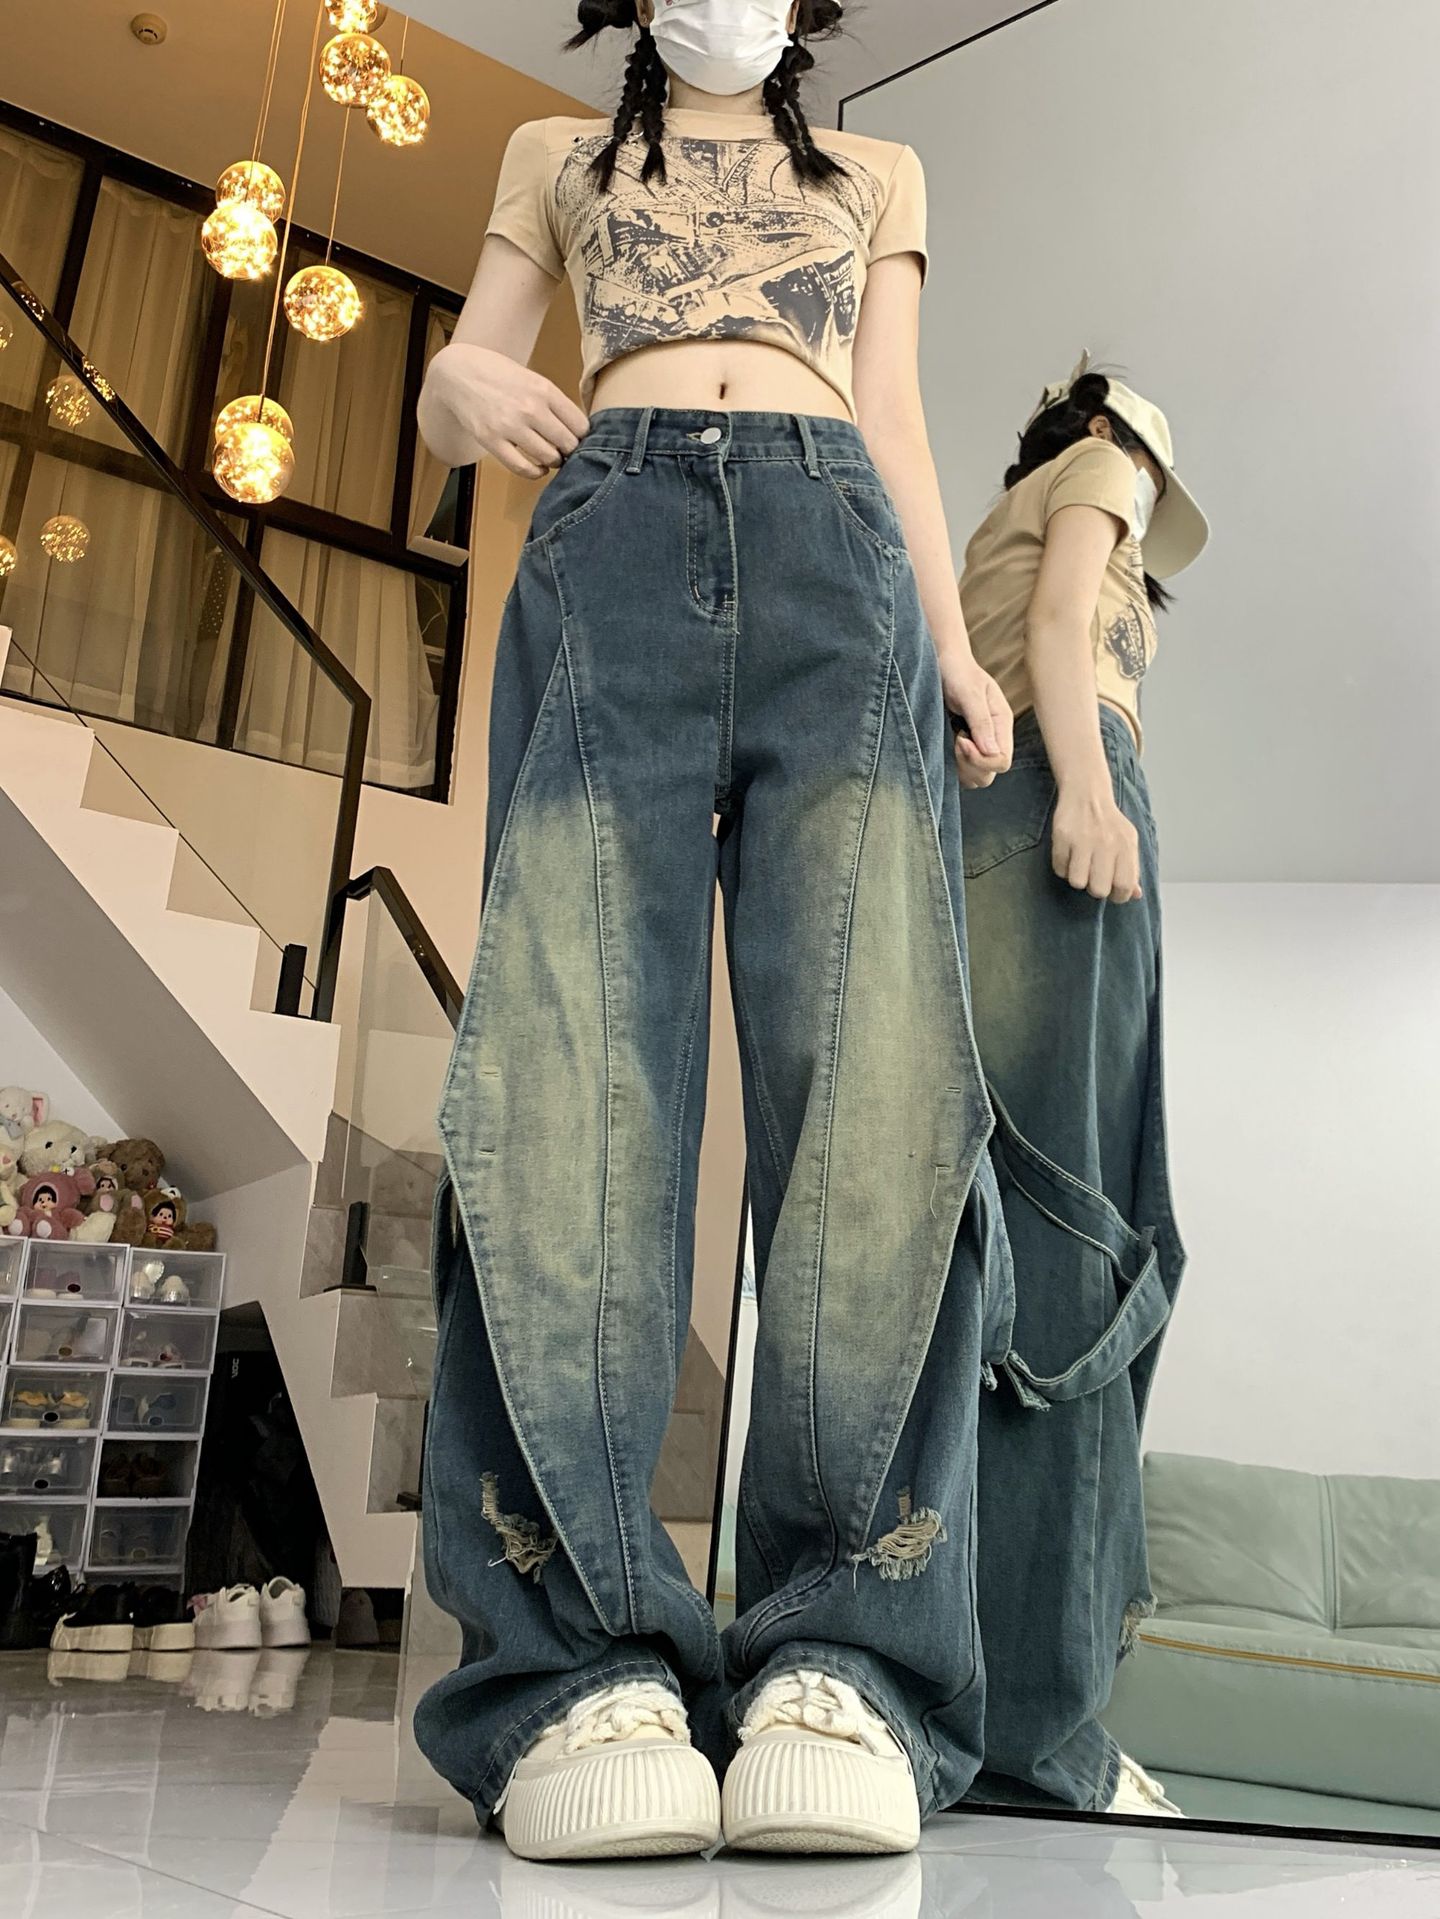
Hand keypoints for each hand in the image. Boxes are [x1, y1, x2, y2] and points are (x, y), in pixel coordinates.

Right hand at [423, 342, 588, 476]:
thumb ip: (553, 401)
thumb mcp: (532, 378)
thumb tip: (578, 430)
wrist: (458, 372)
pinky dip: (536, 473)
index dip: (584, 437)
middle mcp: (530, 408)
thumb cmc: (497, 374)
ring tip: (552, 457)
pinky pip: (523, 468)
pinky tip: (539, 468)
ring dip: (554, 461)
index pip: (580, 425)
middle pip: (568, 444)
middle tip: (567, 451)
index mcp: (544, 389)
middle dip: (571, 451)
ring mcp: (510, 425)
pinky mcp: (492, 440)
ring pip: (549, 457)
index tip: (580, 440)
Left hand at [941, 657, 1013, 788]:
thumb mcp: (970, 694)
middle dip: (969, 765)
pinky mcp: (961, 749)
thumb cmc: (957, 673)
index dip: (980, 759)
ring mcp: (978, 745)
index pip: (1001, 761)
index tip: (960, 739)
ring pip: (975, 778)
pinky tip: (944, 744)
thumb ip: (981, 722)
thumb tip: (992, 752)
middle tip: (954, 740)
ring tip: (949, 741)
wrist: (941, 663)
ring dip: (959, 767)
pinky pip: (961, 772)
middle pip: (989, 774)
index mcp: (1001, 724)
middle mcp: (992, 738)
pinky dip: (951, 766)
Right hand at [1051, 786, 1142, 902]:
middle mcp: (1106, 843)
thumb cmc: (1109, 822)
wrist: (1087, 793)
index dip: (1118, 896)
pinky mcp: (1062, 837)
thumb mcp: (1127, 842)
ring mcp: (1083, 840)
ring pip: (1077, 882)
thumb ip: (1132, 869)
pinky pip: (1060, 869)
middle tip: (1094, 877)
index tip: (1113, 892)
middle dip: (1095, 889)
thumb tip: (1135, 895)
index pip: (1125, 885)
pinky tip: (1069, 856)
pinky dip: (1063, 867)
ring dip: (1077, 878)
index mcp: (1126, 845)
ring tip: (1080, 866)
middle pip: (1099, 889)